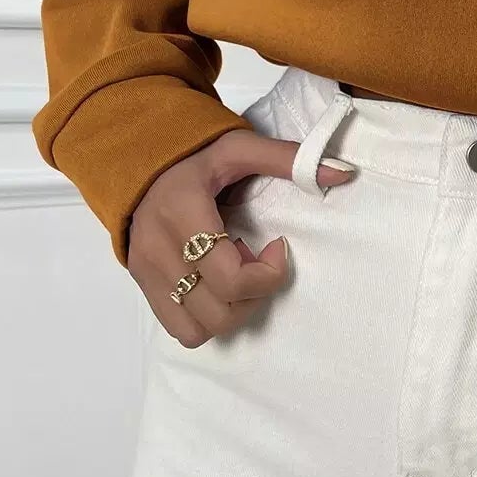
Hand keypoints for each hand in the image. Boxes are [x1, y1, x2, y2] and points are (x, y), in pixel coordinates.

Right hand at [127, 129, 356, 344]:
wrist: (135, 162)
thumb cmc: (191, 156)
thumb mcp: (238, 146)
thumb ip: (289, 159)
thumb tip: (342, 173)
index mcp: (183, 214)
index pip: (231, 279)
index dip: (268, 274)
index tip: (278, 245)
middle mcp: (160, 251)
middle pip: (220, 312)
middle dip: (254, 294)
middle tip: (255, 259)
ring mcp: (148, 274)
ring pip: (201, 329)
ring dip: (231, 310)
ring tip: (234, 273)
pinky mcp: (144, 287)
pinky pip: (181, 330)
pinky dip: (207, 319)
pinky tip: (215, 286)